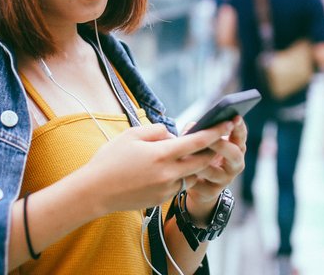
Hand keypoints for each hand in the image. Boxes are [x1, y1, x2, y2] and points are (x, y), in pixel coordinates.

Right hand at [74, 123, 229, 214]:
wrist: (95, 191)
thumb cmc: (110, 160)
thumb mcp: (131, 135)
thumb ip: (157, 131)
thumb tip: (173, 135)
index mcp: (162, 154)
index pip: (198, 141)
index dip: (216, 131)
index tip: (227, 122)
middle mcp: (168, 173)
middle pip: (203, 161)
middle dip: (211, 150)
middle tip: (216, 139)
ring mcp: (166, 189)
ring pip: (192, 175)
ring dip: (194, 165)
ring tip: (186, 154)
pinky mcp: (162, 200)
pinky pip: (178, 185)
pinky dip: (179, 176)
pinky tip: (166, 170)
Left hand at [183, 116, 246, 224]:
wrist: (199, 186)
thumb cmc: (202, 156)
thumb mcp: (204, 143)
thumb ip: (199, 132)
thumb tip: (192, 126)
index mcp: (236, 148)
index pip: (241, 135)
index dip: (239, 126)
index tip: (234, 117)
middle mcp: (235, 164)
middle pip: (234, 154)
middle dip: (222, 145)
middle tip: (210, 138)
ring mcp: (225, 179)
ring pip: (215, 172)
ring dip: (202, 163)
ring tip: (188, 155)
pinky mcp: (212, 192)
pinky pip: (202, 185)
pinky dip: (192, 178)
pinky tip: (182, 173)